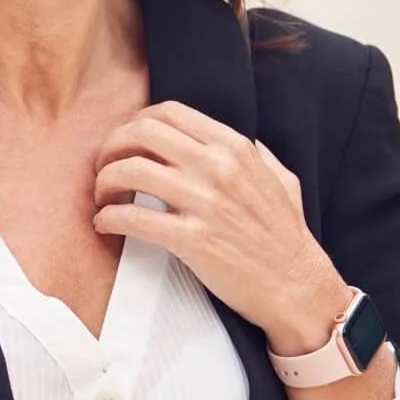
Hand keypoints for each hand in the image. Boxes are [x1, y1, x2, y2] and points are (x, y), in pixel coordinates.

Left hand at [92, 102, 347, 354]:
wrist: (296, 286)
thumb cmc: (286, 236)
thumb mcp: (279, 178)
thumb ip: (250, 153)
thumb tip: (219, 140)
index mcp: (235, 147)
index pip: (169, 112)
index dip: (136, 122)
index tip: (125, 142)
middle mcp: (218, 167)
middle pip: (142, 133)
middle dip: (112, 146)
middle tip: (103, 166)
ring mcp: (205, 202)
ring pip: (130, 170)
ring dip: (104, 182)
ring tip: (103, 197)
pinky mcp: (191, 240)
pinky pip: (132, 217)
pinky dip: (108, 218)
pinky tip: (105, 223)